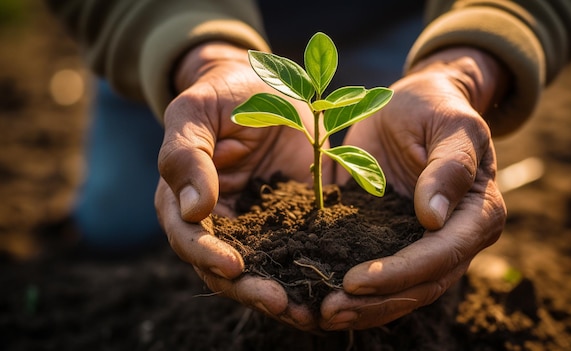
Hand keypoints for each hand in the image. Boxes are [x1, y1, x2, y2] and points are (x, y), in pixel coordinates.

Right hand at [155, 42, 329, 330]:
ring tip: (310, 312)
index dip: (207, 256)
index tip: (235, 267)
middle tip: (282, 303)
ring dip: (284, 294)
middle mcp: (218, 222)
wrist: (264, 85)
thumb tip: (191, 210)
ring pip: (264, 272)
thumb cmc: (222, 93)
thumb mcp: (196, 112)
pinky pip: (298, 254)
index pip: (188, 238)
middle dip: (251, 290)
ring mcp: (257, 226)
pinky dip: (311, 274)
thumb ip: (186, 155)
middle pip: (225, 271)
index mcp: (183, 199)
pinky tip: (332, 289)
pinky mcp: (291, 222)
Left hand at [320, 47, 508, 329]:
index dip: (400, 273)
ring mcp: (425, 245)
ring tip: (321, 315)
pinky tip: (321, 300)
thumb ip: (449, 167)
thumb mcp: (451, 125)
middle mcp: (456, 238)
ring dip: (364, 308)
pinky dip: (355, 293)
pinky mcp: (396, 241)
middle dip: (376, 303)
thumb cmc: (437, 107)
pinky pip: (380, 276)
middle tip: (329, 311)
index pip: (442, 254)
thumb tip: (434, 218)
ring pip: (401, 292)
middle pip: (422, 285)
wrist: (417, 103)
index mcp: (477, 213)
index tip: (355, 281)